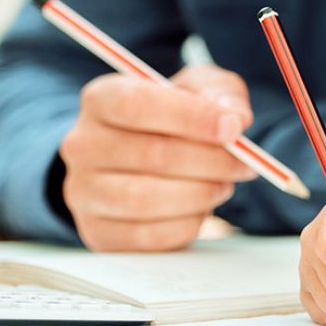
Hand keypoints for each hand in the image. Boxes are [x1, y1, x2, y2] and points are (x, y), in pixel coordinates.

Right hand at [60, 65, 257, 251]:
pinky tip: (200, 209)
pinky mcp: (99, 233)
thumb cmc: (171, 120)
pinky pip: (149, 235)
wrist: (141, 163)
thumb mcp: (198, 90)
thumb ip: (219, 93)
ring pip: (146, 199)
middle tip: (244, 164)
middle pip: (149, 154)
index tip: (233, 128)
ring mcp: (84, 193)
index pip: (137, 105)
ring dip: (199, 194)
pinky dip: (186, 224)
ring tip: (223, 185)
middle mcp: (82, 145)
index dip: (190, 117)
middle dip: (209, 160)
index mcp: (100, 98)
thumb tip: (233, 117)